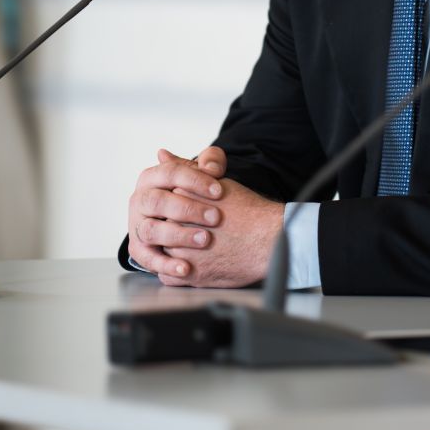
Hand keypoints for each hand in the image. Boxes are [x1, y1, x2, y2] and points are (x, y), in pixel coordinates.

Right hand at [126, 147, 227, 280]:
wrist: (184, 220)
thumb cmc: (197, 192)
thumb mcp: (204, 174)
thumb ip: (211, 162)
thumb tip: (211, 167)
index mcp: (152, 177)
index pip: (170, 172)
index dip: (195, 180)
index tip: (220, 190)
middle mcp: (139, 200)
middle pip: (157, 201)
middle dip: (187, 208)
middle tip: (215, 217)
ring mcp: (137, 225)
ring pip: (151, 230)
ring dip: (178, 236)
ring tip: (205, 240)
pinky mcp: (139, 249)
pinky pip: (147, 259)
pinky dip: (166, 265)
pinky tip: (186, 269)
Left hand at [158, 172, 284, 288]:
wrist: (268, 239)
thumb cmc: (247, 210)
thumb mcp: (216, 181)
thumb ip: (185, 168)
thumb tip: (161, 153)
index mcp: (179, 200)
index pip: (162, 205)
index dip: (177, 211)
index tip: (194, 216)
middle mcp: (175, 226)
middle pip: (161, 228)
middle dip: (174, 230)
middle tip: (199, 233)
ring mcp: (181, 252)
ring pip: (162, 252)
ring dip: (175, 251)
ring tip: (197, 249)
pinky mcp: (189, 275)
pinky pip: (168, 275)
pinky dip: (177, 271)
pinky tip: (194, 263)